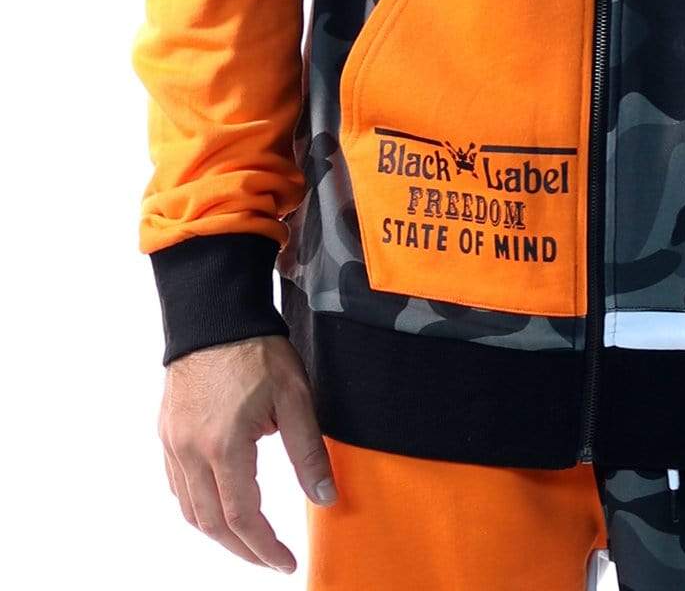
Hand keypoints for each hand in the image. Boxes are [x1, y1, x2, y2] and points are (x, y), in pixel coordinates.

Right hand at [157, 333, 337, 571]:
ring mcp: (174, 443)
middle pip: (211, 523)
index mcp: (224, 445)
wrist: (215, 313)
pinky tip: (219, 505)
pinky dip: (198, 506)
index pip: (242, 517)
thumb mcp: (295, 397)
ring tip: (248, 540)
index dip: (265, 548)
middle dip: (242, 550)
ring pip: (190, 509)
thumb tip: (325, 497)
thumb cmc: (257, 350)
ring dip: (218, 532)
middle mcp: (191, 451)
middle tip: (269, 559)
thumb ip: (308, 451)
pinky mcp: (167, 432)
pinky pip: (177, 485)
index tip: (285, 562)